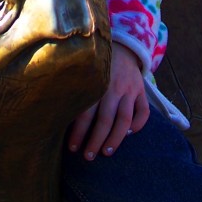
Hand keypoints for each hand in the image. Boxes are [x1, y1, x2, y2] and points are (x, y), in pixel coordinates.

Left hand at [67, 42, 149, 159]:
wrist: (122, 45)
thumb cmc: (96, 64)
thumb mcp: (84, 71)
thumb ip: (76, 90)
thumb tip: (58, 115)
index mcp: (95, 83)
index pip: (86, 113)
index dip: (79, 132)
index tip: (72, 147)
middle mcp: (114, 87)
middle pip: (106, 120)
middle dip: (96, 141)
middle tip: (88, 156)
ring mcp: (130, 89)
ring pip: (125, 120)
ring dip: (115, 139)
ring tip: (106, 152)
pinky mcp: (142, 90)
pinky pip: (143, 112)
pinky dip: (138, 125)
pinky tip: (130, 135)